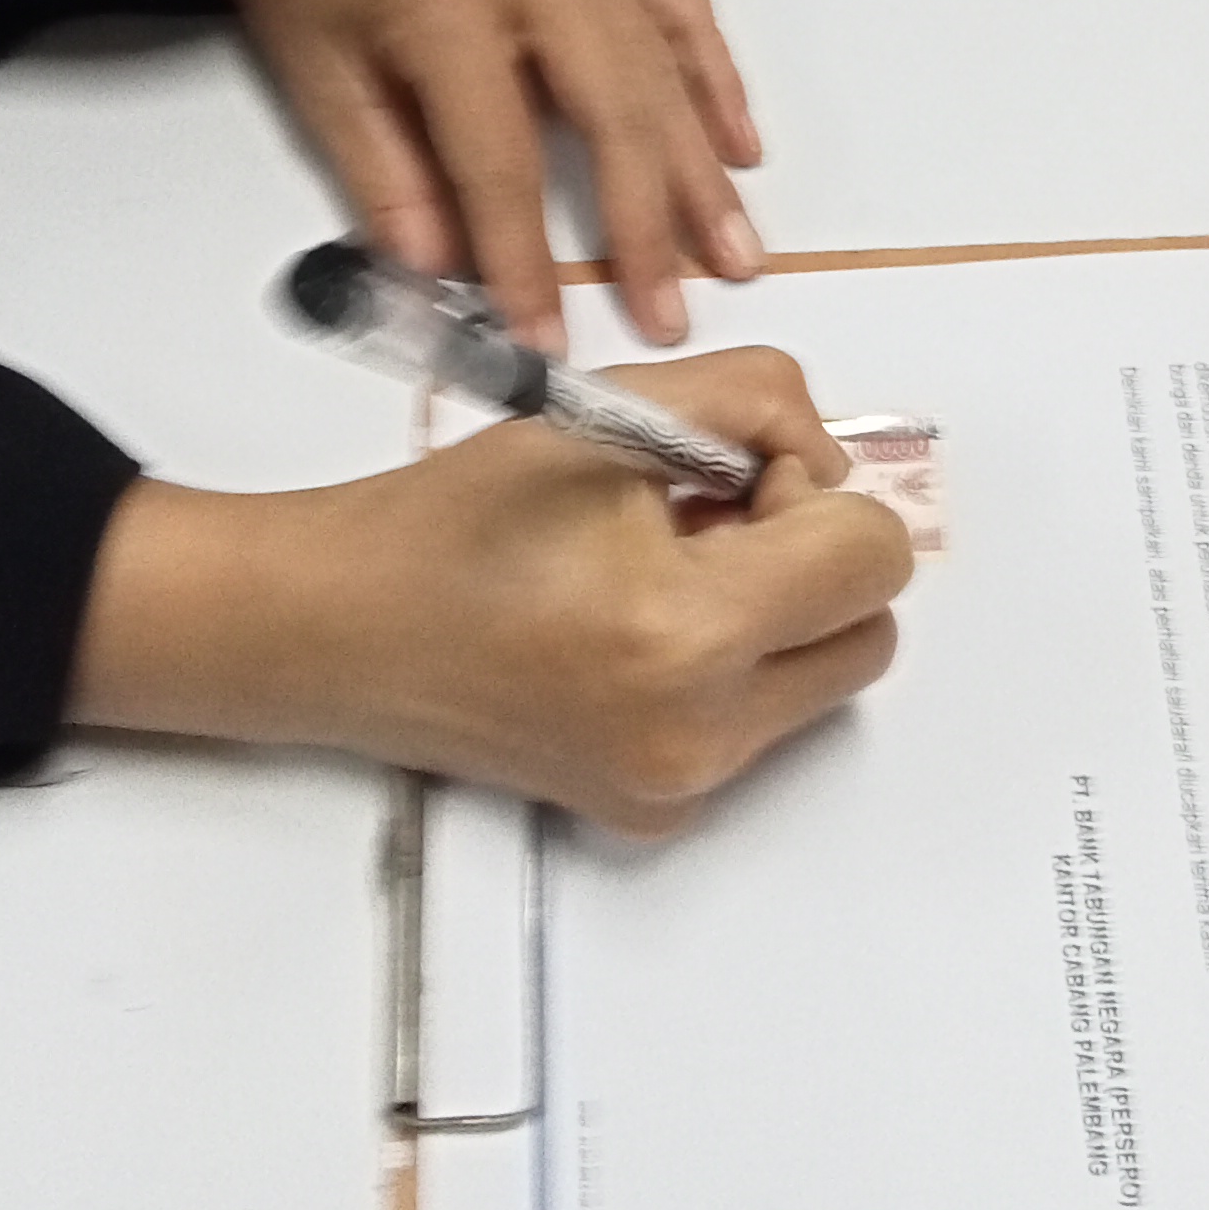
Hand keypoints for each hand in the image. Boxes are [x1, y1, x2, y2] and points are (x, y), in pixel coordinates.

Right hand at [66, 353, 911, 831]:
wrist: (338, 628)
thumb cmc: (453, 521)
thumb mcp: (611, 411)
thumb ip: (754, 398)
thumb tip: (824, 449)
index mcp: (686, 634)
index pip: (870, 555)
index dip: (811, 488)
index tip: (728, 474)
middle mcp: (697, 735)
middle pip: (868, 629)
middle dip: (810, 556)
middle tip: (708, 517)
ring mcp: (679, 788)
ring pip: (826, 679)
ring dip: (778, 611)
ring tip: (665, 567)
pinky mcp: (657, 811)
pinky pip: (762, 725)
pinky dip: (733, 665)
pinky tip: (637, 623)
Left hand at [229, 0, 762, 348]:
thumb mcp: (318, 72)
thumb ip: (384, 178)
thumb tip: (442, 282)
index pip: (498, 158)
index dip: (523, 257)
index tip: (544, 339)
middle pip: (611, 114)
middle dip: (646, 227)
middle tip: (671, 318)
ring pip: (664, 70)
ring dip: (702, 173)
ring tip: (735, 257)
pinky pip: (683, 13)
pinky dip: (717, 82)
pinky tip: (740, 149)